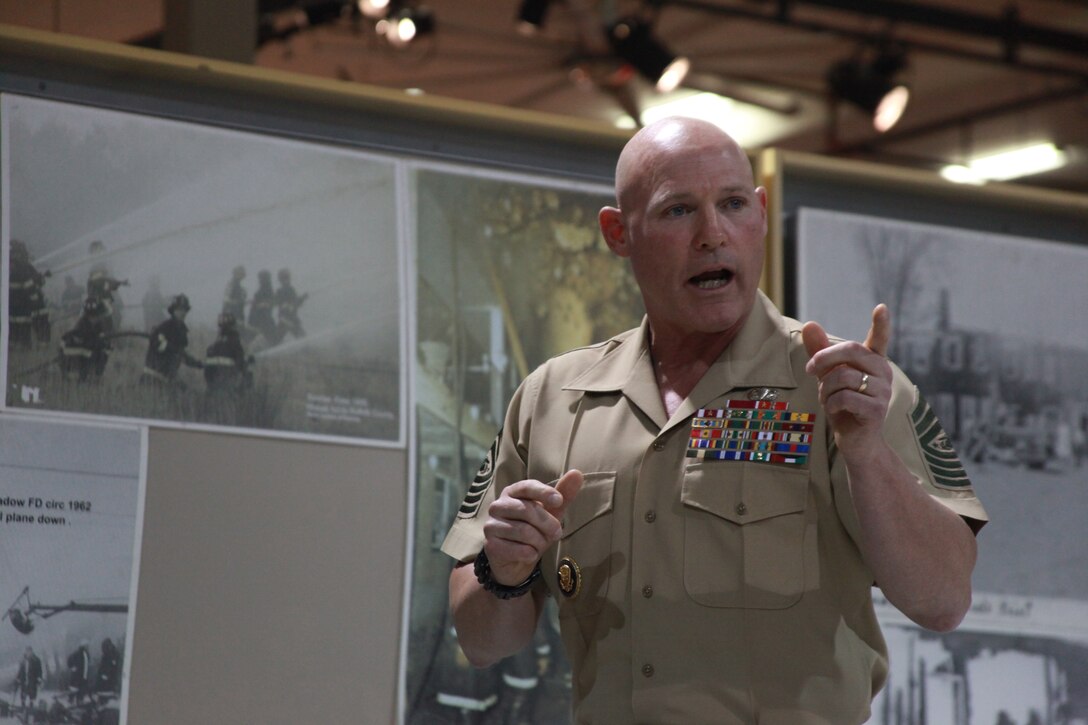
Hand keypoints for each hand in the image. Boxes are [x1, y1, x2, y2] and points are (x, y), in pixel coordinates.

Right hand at [481, 469, 583, 585]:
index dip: (543, 492)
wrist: (517, 560)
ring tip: (541, 545)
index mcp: (512, 492)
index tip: (559, 500)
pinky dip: (529, 554)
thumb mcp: (552, 512)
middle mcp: (498, 506)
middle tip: (557, 533)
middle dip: (548, 523)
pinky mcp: (490, 544)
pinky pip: (515, 549)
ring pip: (523, 531)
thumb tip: (577, 473)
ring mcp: (491, 525)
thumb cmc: (535, 530)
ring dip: (539, 542)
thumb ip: (563, 493)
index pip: (526, 486)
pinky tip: (530, 554)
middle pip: (526, 510)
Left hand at [802, 304, 892, 454]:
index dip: (881, 324)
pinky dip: (831, 403)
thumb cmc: (842, 404)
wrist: (854, 440)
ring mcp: (883, 391)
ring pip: (843, 376)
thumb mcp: (828, 376)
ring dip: (825, 388)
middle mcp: (882, 373)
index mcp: (873, 361)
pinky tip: (834, 410)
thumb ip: (820, 351)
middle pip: (851, 350)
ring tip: (826, 398)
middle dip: (824, 357)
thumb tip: (810, 324)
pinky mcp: (877, 409)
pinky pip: (844, 398)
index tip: (881, 307)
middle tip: (810, 369)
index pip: (879, 339)